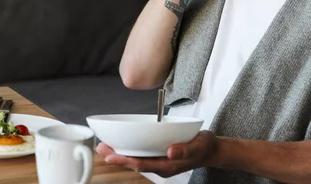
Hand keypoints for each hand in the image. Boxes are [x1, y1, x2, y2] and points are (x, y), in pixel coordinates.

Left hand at [96, 130, 217, 177]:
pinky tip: (120, 143)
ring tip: (104, 146)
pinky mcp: (158, 155)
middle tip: (100, 148)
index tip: (111, 156)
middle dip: (117, 156)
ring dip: (120, 152)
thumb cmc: (204, 147)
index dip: (125, 160)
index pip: (142, 164)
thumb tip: (170, 152)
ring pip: (136, 158)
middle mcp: (160, 165)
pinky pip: (141, 154)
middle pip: (134, 162)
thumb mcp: (198, 146)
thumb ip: (185, 150)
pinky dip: (129, 148)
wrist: (210, 149)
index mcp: (167, 166)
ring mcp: (159, 161)